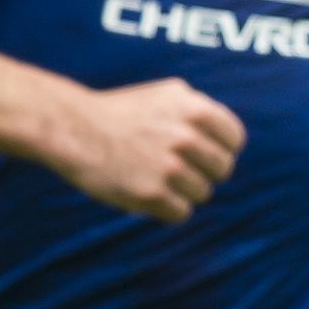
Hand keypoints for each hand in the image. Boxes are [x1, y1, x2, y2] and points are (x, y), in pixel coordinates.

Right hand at [48, 78, 244, 221]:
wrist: (74, 129)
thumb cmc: (122, 113)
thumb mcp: (167, 96)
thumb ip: (202, 112)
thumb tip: (232, 139)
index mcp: (194, 109)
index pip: (235, 140)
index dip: (221, 149)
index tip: (203, 153)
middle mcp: (186, 136)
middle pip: (222, 169)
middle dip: (203, 172)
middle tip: (177, 168)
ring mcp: (169, 166)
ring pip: (202, 193)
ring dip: (182, 191)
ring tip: (156, 178)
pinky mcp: (152, 194)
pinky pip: (182, 213)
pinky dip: (167, 209)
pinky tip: (147, 193)